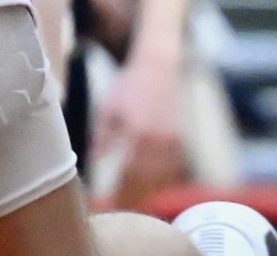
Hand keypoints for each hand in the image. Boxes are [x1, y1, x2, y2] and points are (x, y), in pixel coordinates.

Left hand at [93, 52, 189, 205]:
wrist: (159, 67)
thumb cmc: (128, 87)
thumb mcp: (108, 108)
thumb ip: (102, 138)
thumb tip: (94, 163)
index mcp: (136, 133)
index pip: (129, 175)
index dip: (122, 194)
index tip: (112, 206)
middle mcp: (158, 141)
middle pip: (147, 182)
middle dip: (135, 198)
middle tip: (123, 209)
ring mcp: (173, 142)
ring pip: (163, 179)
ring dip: (150, 193)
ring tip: (136, 202)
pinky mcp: (182, 141)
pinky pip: (174, 170)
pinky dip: (164, 181)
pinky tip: (154, 187)